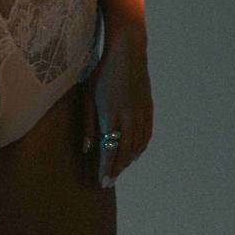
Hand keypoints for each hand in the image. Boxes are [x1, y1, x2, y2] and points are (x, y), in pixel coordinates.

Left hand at [82, 30, 152, 185]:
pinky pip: (146, 134)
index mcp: (112, 114)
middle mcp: (129, 116)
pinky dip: (140, 147)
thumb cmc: (102, 72)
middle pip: (124, 151)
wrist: (128, 51)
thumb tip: (86, 149)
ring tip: (118, 169)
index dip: (107, 167)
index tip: (103, 182)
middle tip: (109, 182)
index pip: (110, 149)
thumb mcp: (87, 95)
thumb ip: (87, 123)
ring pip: (137, 145)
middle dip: (116, 169)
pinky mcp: (148, 107)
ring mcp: (141, 112)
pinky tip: (133, 154)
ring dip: (128, 160)